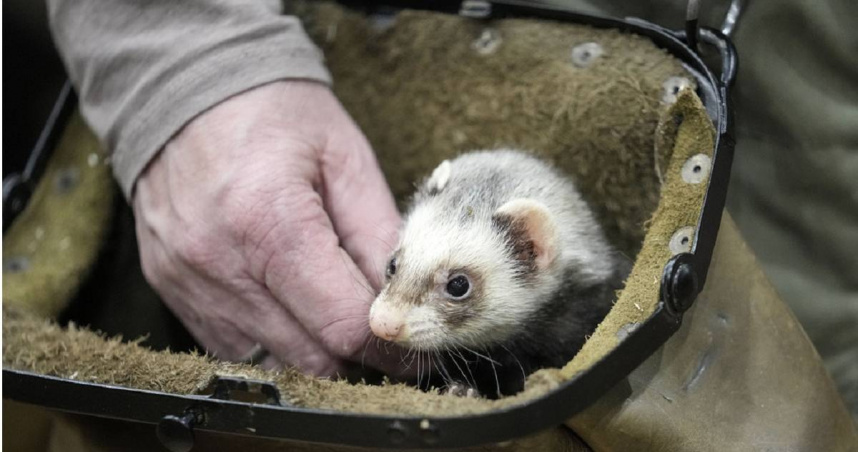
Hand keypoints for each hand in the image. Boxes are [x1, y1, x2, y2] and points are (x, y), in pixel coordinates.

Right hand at [133, 81, 401, 375]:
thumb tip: (406, 300)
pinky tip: (287, 303)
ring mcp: (188, 284)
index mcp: (270, 222)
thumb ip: (378, 235)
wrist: (185, 91)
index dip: (387, 344)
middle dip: (355, 354)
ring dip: (312, 350)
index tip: (412, 345)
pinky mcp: (171, 291)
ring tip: (330, 308)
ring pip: (272, 362)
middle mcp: (220, 264)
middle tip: (379, 330)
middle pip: (309, 357)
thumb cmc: (273, 114)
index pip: (341, 325)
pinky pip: (234, 348)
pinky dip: (272, 340)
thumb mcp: (345, 157)